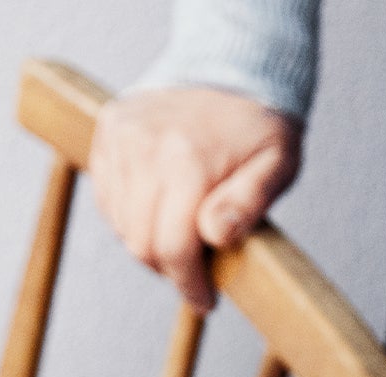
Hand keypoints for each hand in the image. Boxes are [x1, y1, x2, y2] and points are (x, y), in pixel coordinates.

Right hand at [90, 87, 300, 310]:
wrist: (230, 67)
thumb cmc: (258, 127)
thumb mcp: (278, 163)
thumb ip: (250, 202)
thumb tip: (216, 234)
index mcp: (188, 160)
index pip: (173, 247)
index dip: (189, 284)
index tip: (205, 301)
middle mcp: (146, 147)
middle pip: (141, 244)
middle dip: (169, 267)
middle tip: (195, 269)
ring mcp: (121, 138)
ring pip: (122, 227)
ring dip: (150, 240)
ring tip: (181, 226)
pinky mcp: (107, 133)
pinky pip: (107, 200)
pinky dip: (131, 215)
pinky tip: (159, 203)